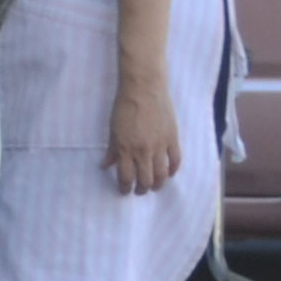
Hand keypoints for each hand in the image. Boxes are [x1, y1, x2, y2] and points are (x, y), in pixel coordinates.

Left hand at [110, 72, 182, 194]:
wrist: (144, 89)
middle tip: (139, 191)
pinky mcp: (172, 138)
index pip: (125, 177)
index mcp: (125, 149)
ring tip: (154, 187)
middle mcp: (143, 150)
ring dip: (157, 184)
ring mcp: (159, 145)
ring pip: (161, 174)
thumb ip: (112, 150)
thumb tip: (105, 166)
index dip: (124, 187)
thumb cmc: (124, 107)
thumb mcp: (113, 130)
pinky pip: (175, 160)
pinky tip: (169, 174)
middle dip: (141, 189)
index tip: (124, 191)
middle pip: (145, 179)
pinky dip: (173, 170)